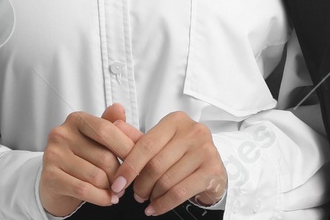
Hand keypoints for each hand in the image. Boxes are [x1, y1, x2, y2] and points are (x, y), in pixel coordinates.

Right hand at [38, 107, 138, 215]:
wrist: (56, 183)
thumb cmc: (83, 158)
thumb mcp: (99, 140)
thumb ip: (112, 126)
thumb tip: (120, 108)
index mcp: (77, 120)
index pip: (108, 130)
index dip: (128, 147)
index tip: (141, 160)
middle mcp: (61, 134)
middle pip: (105, 156)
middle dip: (121, 173)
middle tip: (127, 181)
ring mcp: (53, 155)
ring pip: (96, 176)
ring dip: (111, 188)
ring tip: (117, 191)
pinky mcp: (49, 177)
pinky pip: (83, 189)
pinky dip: (101, 197)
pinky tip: (108, 199)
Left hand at [111, 111, 227, 214]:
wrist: (212, 172)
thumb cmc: (182, 156)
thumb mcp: (159, 145)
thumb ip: (137, 139)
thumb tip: (115, 126)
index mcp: (177, 121)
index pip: (146, 145)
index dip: (128, 167)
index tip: (118, 183)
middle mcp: (194, 131)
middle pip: (155, 165)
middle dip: (141, 185)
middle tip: (136, 194)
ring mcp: (206, 150)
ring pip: (166, 180)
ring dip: (152, 195)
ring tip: (149, 199)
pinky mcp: (213, 170)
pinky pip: (179, 192)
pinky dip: (163, 204)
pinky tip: (155, 208)